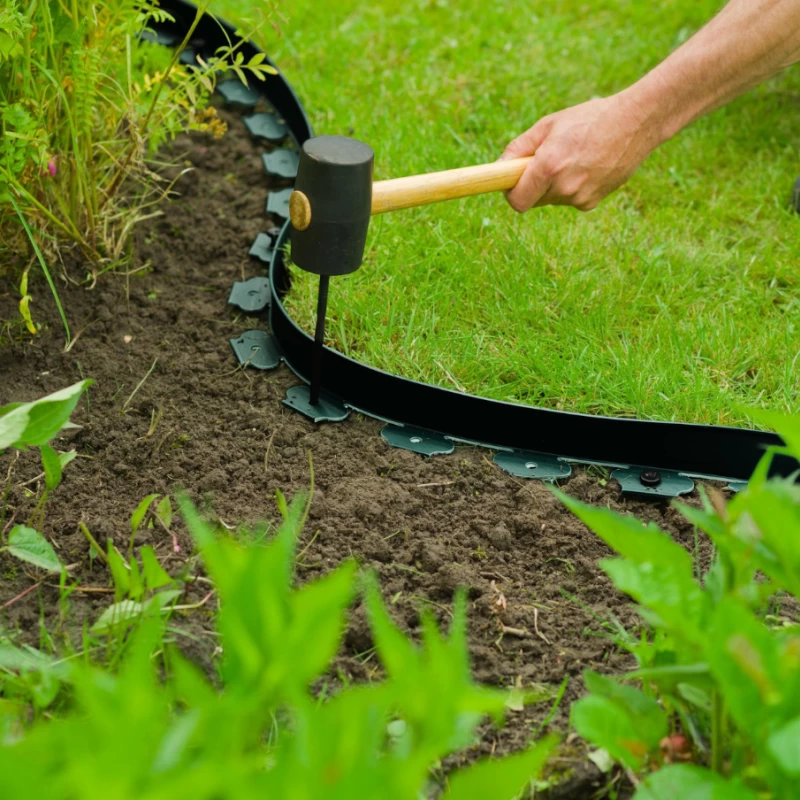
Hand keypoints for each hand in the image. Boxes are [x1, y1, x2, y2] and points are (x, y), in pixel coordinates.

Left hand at [501, 92, 659, 211]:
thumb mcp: (549, 125)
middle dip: (533, 184)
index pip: (517, 201)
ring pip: (552, 199)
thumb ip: (519, 148)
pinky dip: (571, 187)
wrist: (636, 123)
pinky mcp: (592, 202)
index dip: (511, 194)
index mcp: (549, 167)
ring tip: (572, 158)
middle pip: (533, 199)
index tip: (511, 184)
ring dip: (553, 184)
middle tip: (546, 160)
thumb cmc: (588, 119)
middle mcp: (564, 187)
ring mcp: (579, 198)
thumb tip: (499, 166)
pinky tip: (587, 166)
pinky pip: (570, 199)